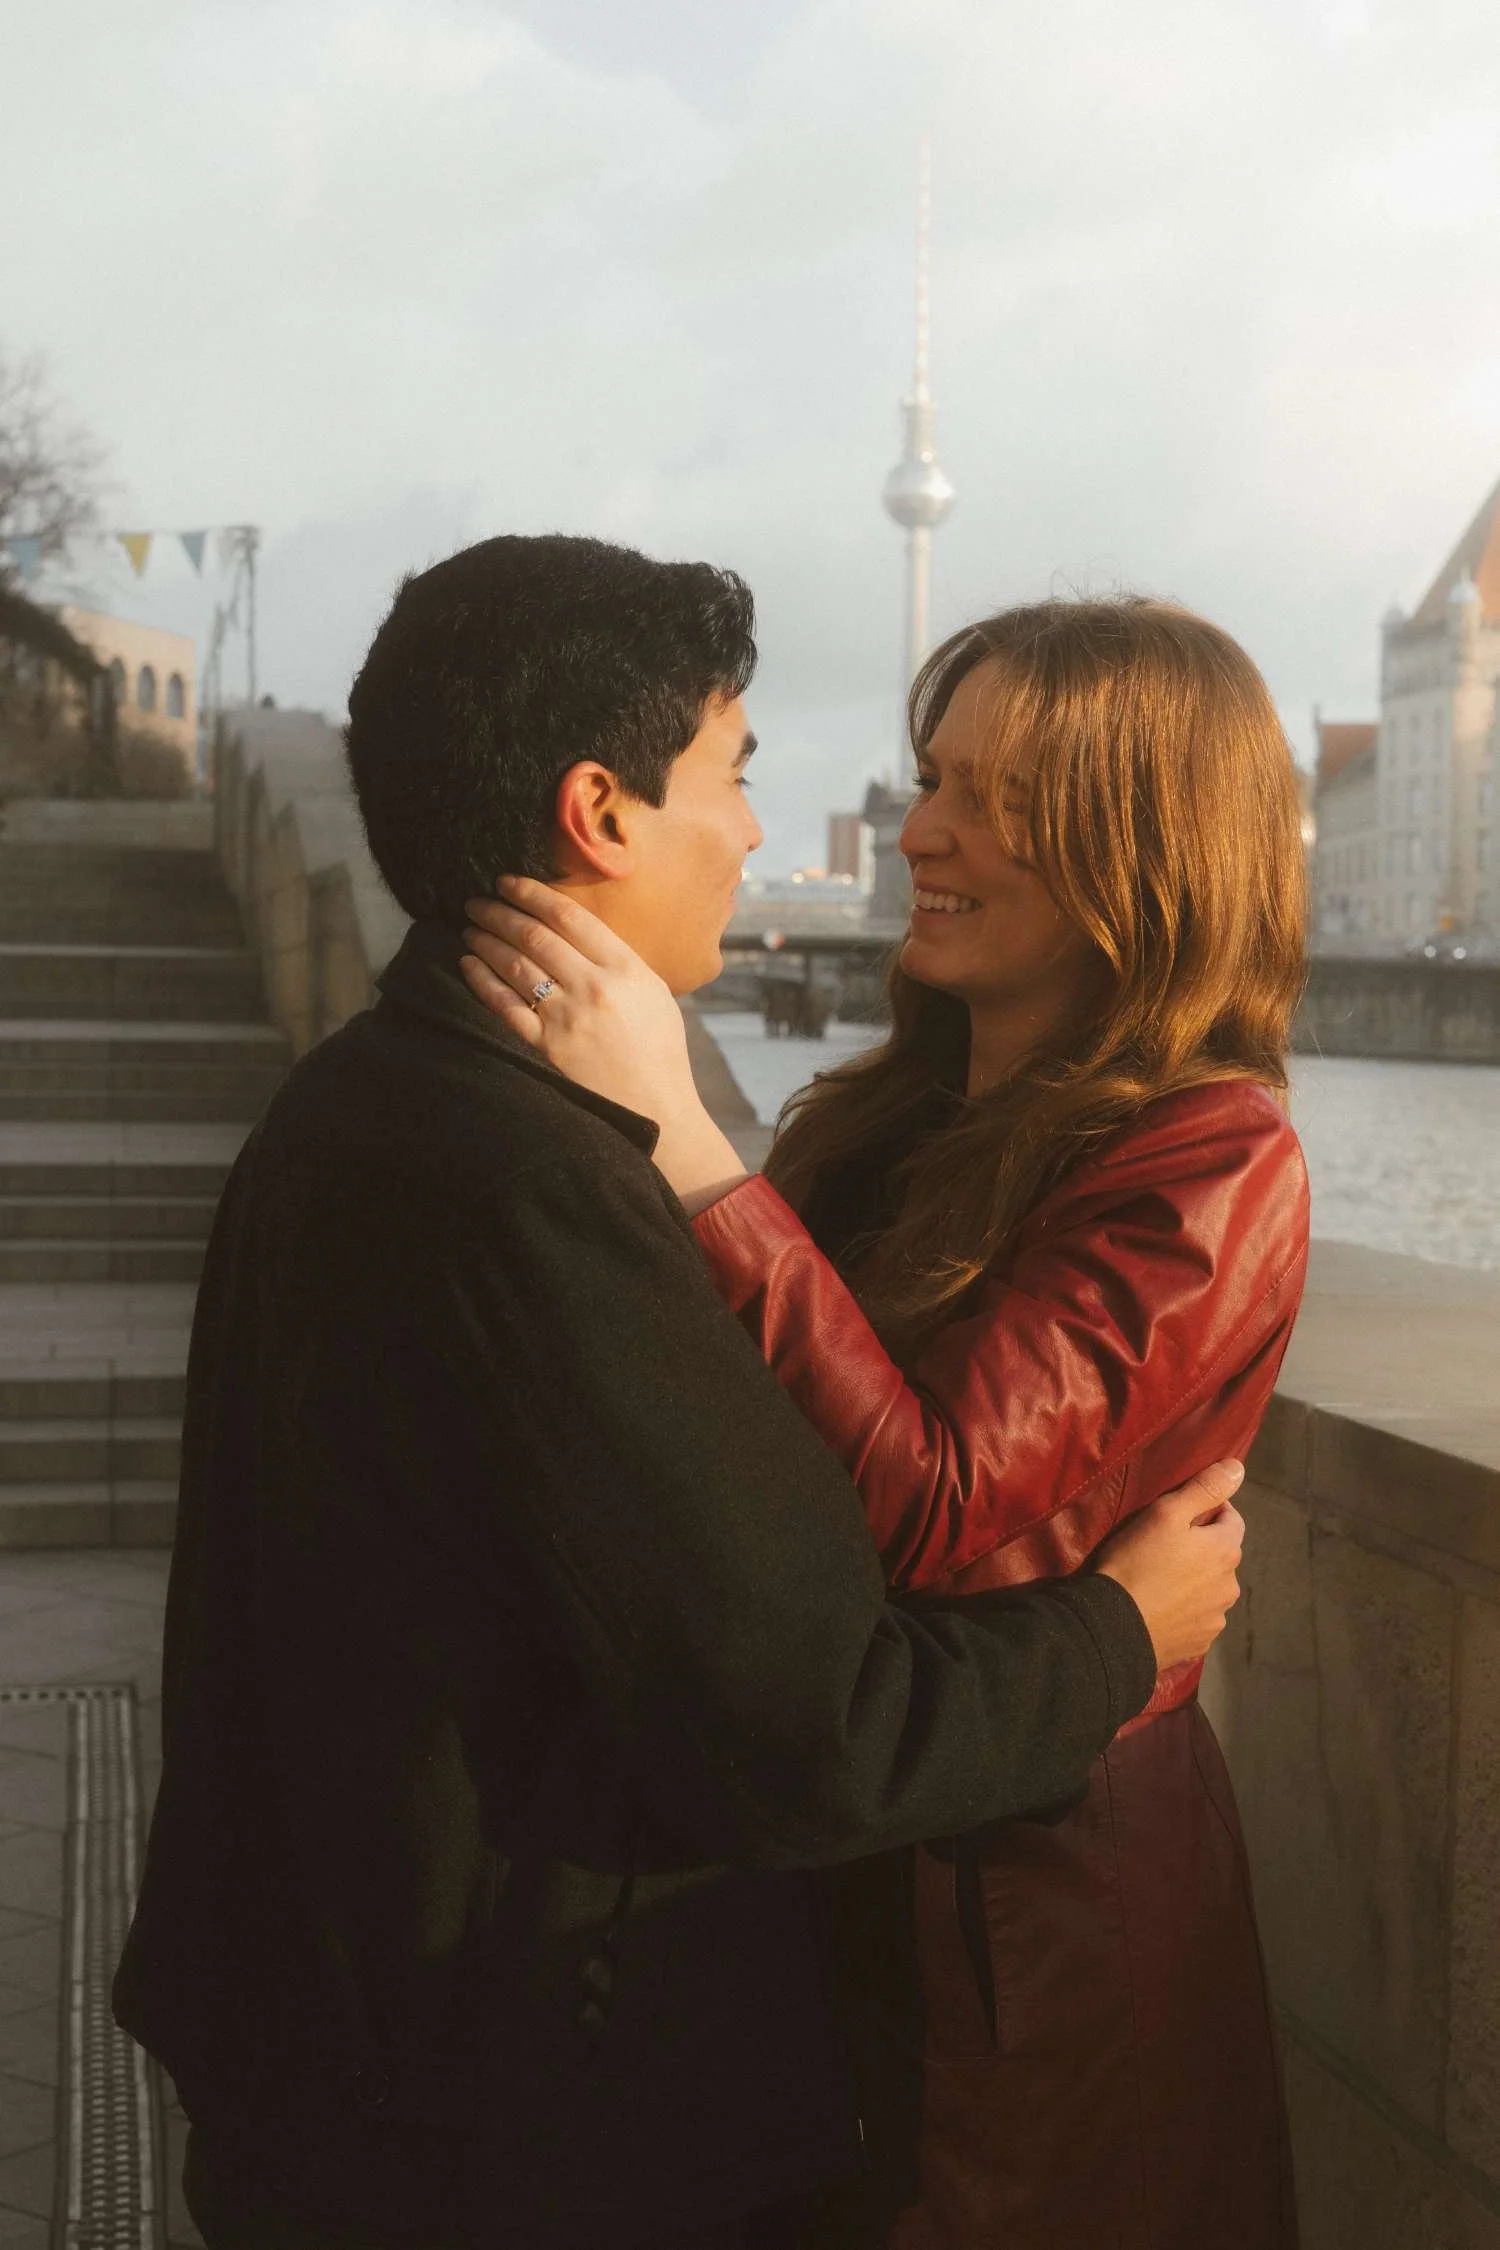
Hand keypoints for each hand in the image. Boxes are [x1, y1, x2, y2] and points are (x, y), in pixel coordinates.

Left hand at [460, 878, 748, 1211]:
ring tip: (469, 927)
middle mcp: (593, 987)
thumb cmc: (660, 1053)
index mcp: (626, 968)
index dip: (533, 893)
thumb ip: (619, 962)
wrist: (656, 1112)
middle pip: (535, 936)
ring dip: (486, 940)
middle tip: (476, 900)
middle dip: (499, 912)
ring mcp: (566, 1018)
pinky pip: (504, 1005)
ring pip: (515, 965)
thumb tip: (578, 935)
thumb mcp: (654, 995)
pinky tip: (468, 964)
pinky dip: (482, 980)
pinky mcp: (545, 1048)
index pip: (570, 917)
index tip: (508, 882)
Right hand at [1094, 1461, 1245, 1673]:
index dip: (1207, 1512)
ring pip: (1211, 1589)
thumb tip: (1238, 1468)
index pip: (1231, 1519)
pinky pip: (1198, 1618)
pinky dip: (1186, 1610)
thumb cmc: (1137, 1561)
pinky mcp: (1200, 1642)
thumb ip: (1204, 1489)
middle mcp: (1230, 1586)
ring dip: (1195, 1582)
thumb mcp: (1165, 1513)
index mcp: (1225, 1551)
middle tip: (1164, 1548)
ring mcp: (1216, 1618)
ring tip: (1161, 1581)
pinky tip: (1161, 1608)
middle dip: (1202, 1549)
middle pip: (1221, 1557)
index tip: (1179, 1517)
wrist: (1114, 1625)